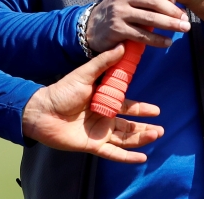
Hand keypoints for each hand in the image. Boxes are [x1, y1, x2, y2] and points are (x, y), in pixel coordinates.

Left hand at [22, 45, 163, 162]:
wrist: (42, 110)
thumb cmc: (61, 91)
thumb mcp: (84, 74)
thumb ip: (103, 62)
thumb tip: (121, 46)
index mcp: (102, 102)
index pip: (127, 107)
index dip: (141, 109)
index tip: (156, 110)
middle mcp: (103, 118)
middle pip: (129, 126)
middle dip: (145, 127)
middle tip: (161, 128)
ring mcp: (98, 133)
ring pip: (125, 139)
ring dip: (141, 139)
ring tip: (156, 135)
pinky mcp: (92, 145)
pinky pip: (113, 154)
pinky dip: (128, 158)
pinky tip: (142, 158)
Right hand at [86, 0, 189, 52]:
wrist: (93, 27)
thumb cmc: (119, 10)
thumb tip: (176, 3)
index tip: (177, 1)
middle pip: (154, 0)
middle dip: (174, 11)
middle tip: (186, 20)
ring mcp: (119, 12)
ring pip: (150, 18)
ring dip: (170, 25)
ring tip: (184, 29)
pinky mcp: (118, 29)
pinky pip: (143, 35)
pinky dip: (158, 40)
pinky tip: (168, 42)